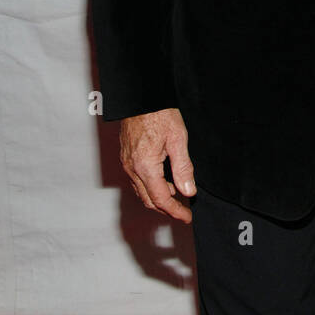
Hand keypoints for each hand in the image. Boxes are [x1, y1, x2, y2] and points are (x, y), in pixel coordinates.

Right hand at [120, 107, 195, 223]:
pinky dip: (151, 186)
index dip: (175, 211)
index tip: (187, 217)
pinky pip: (137, 181)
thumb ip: (183, 168)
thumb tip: (188, 192)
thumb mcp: (178, 139)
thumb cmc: (159, 113)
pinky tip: (164, 180)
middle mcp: (132, 168)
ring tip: (178, 193)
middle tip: (184, 210)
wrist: (140, 97)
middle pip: (149, 200)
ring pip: (142, 191)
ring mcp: (127, 164)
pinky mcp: (126, 158)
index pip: (161, 199)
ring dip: (159, 197)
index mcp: (145, 166)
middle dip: (167, 208)